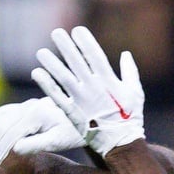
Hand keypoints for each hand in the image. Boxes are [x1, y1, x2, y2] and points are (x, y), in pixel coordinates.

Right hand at [0, 97, 81, 166]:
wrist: (90, 112)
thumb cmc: (77, 129)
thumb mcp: (61, 140)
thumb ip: (37, 144)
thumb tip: (14, 150)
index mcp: (35, 115)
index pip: (10, 134)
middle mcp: (28, 106)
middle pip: (1, 126)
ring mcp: (26, 105)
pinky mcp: (27, 107)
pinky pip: (3, 112)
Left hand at [30, 26, 144, 156]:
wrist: (121, 143)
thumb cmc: (131, 118)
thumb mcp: (136, 92)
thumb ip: (130, 72)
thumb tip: (126, 54)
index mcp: (109, 80)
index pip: (95, 55)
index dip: (85, 42)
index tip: (77, 30)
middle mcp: (94, 87)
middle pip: (77, 62)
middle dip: (66, 46)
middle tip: (55, 33)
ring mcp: (82, 100)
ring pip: (64, 77)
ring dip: (52, 64)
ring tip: (40, 52)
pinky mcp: (73, 113)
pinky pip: (57, 96)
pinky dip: (47, 84)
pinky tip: (37, 73)